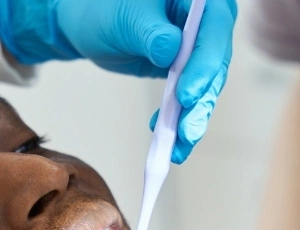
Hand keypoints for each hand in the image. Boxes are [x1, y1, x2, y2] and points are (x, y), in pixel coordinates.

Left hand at [0, 0, 236, 161]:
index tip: (187, 95)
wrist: (85, 22)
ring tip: (179, 146)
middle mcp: (203, 23)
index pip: (214, 30)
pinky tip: (165, 138)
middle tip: (187, 131)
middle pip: (214, 64)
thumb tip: (171, 51)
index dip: (205, 64)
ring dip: (192, 120)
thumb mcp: (125, 19)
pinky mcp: (183, 71)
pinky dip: (178, 121)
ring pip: (204, 87)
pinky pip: (188, 98)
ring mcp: (195, 49)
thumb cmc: (102, 9)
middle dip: (201, 102)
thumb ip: (152, 33)